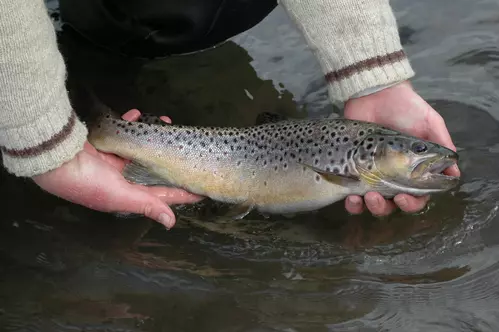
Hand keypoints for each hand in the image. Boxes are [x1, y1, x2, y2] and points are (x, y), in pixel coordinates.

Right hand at [32, 109, 202, 228]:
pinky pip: (124, 131)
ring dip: (154, 136)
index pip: (162, 194)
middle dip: (172, 160)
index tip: (203, 188)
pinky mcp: (106, 142)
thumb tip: (171, 223)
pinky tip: (137, 115)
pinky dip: (131, 123)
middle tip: (190, 150)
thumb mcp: (120, 196)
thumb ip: (148, 205)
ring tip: (167, 123)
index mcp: (128, 194)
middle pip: (155, 169)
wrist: (54, 157)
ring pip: (142, 148)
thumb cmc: (87, 182)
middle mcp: (123, 178)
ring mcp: (114, 159)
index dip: (182, 192)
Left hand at [343, 81, 459, 216]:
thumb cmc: (406, 108)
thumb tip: (454, 173)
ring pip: (372, 205)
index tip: (403, 197)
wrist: (374, 93)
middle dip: (386, 207)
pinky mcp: (352, 171)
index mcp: (414, 170)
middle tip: (378, 197)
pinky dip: (352, 203)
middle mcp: (393, 177)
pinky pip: (350, 196)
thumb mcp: (430, 124)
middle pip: (393, 206)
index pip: (417, 197)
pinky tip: (350, 197)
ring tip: (363, 197)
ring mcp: (371, 175)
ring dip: (370, 207)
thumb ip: (442, 147)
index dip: (412, 203)